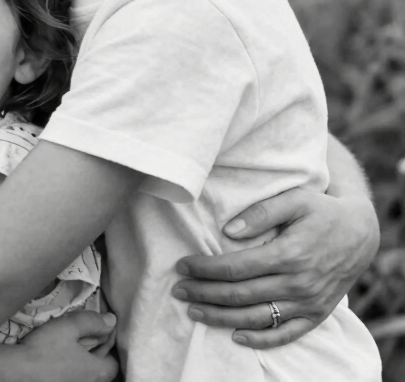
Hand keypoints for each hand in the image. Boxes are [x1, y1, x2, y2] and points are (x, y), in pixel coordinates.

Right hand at [19, 311, 118, 381]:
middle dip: (98, 352)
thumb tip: (112, 320)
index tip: (100, 328)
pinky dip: (72, 369)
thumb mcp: (69, 327)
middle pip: (101, 370)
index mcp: (97, 372)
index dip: (109, 344)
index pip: (114, 362)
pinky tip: (61, 359)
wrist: (18, 372)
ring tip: (74, 346)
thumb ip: (92, 322)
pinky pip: (73, 378)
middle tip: (88, 334)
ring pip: (86, 375)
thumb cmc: (46, 348)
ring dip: (84, 362)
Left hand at [172, 188, 378, 348]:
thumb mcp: (295, 200)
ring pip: (257, 318)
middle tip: (179, 289)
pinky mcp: (317, 314)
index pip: (236, 268)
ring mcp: (308, 303)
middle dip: (205, 293)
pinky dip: (260, 340)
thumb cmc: (322, 211)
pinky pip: (287, 334)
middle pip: (240, 295)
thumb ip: (261, 213)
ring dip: (222, 318)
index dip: (205, 269)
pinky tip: (236, 336)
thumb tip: (229, 230)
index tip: (182, 265)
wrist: (362, 233)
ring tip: (194, 311)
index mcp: (288, 254)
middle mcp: (298, 284)